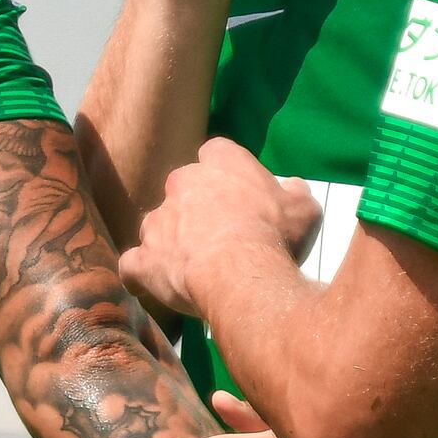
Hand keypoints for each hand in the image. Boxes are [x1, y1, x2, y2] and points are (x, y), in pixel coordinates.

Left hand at [118, 138, 316, 321]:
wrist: (240, 273)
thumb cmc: (275, 236)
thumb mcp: (304, 208)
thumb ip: (294, 193)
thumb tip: (292, 188)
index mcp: (221, 161)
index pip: (216, 153)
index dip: (226, 174)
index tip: (239, 196)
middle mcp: (182, 182)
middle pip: (183, 188)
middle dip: (196, 208)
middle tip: (220, 235)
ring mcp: (158, 220)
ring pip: (157, 225)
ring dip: (170, 241)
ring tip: (193, 266)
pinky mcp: (143, 258)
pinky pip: (133, 265)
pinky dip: (141, 273)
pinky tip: (152, 284)